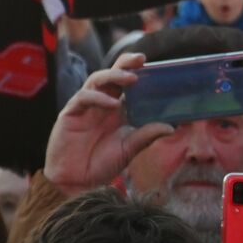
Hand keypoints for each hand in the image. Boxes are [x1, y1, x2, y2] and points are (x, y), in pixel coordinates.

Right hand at [43, 54, 172, 196]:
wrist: (78, 183)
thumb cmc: (101, 165)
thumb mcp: (130, 149)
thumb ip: (147, 135)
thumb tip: (172, 126)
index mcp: (116, 110)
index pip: (126, 84)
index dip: (137, 72)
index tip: (154, 65)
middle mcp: (101, 105)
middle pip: (112, 75)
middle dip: (125, 64)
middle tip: (141, 59)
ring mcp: (85, 108)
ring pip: (96, 80)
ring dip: (114, 76)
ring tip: (131, 78)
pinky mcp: (70, 114)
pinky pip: (83, 98)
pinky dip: (98, 98)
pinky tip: (112, 104)